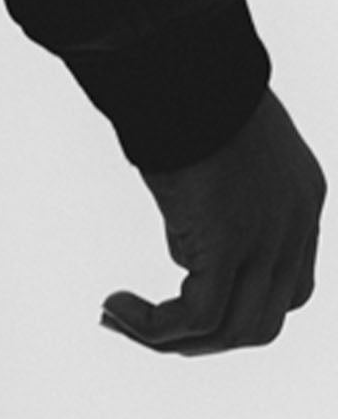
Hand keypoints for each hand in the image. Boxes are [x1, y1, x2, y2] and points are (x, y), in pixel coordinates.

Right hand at [100, 89, 322, 356]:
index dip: (237, 311)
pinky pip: (196, 318)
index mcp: (303, 203)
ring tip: (121, 320)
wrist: (188, 76)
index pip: (289, 290)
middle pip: (263, 325)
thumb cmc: (190, 103)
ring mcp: (270, 238)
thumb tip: (187, 254)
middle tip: (149, 329)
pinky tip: (115, 307)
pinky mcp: (230, 247)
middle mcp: (297, 226)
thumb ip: (216, 214)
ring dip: (171, 340)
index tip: (180, 302)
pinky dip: (151, 327)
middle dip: (203, 341)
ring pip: (232, 331)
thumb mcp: (217, 166)